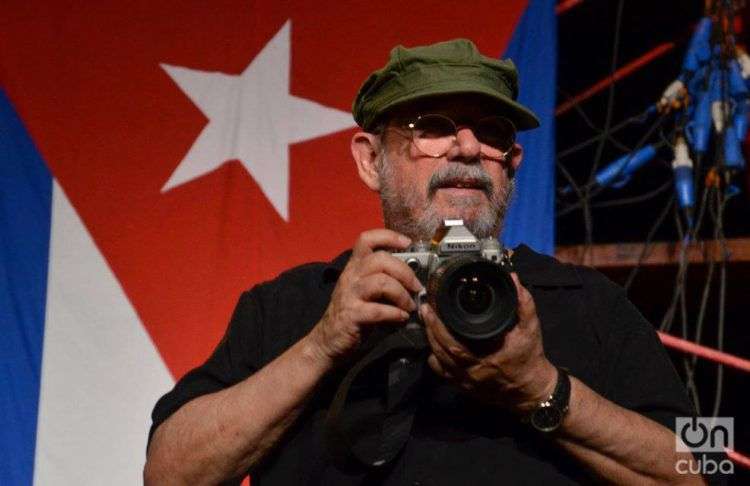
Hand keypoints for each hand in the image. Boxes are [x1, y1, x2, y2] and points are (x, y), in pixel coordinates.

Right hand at [308, 229, 423, 365]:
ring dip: (402, 294)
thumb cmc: (352, 314)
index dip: (388, 236)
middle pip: (381, 259)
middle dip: (405, 272)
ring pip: (381, 282)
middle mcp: (351, 276)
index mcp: (354, 267)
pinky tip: (401, 319)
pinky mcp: (351, 315)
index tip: (408, 243)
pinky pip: (378, 310)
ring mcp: (349, 295)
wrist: (328, 341)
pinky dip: (395, 314)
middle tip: (417, 288)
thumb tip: (416, 282)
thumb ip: (385, 282)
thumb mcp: (366, 292)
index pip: (367, 240)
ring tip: (409, 306)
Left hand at [421, 272, 556, 413]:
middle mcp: (472, 371)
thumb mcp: (530, 329)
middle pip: (442, 351)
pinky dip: (435, 358)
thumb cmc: (529, 358)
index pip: (456, 343)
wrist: (529, 389)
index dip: (440, 326)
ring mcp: (465, 380)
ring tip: (427, 321)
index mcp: (487, 357)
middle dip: (431, 328)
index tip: (435, 307)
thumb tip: (513, 279)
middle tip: (426, 310)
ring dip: (431, 340)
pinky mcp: (462, 385)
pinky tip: (434, 345)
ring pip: (438, 361)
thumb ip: (524, 304)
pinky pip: (441, 372)